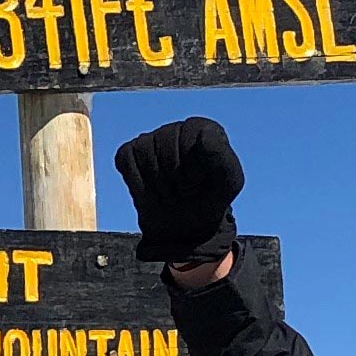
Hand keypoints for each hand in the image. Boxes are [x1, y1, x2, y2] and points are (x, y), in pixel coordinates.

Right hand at [113, 116, 242, 266]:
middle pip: (166, 150)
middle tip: (184, 192)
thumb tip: (203, 132)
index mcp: (202, 129)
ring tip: (170, 193)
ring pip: (147, 158)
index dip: (194, 169)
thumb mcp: (228, 182)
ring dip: (159, 187)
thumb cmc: (209, 199)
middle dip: (175, 180)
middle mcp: (175, 128)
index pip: (190, 140)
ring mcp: (149, 139)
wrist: (185, 227)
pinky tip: (151, 192)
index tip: (201, 182)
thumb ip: (221, 155)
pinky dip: (138, 184)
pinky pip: (126, 162)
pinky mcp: (129, 152)